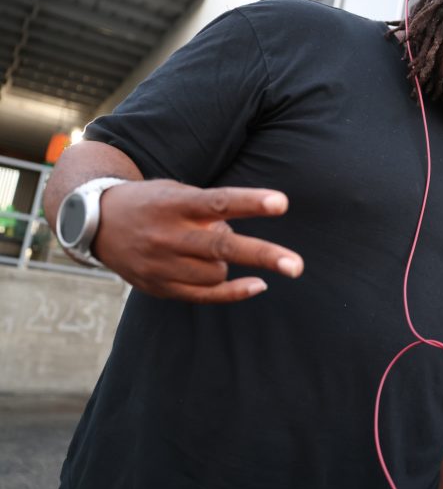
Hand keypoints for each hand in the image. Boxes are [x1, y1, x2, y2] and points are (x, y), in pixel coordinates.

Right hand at [93, 179, 303, 302]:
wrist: (98, 223)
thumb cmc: (154, 203)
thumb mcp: (177, 192)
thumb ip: (209, 210)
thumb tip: (241, 238)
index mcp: (174, 204)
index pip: (218, 202)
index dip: (250, 202)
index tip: (282, 203)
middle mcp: (166, 235)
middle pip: (222, 247)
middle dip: (263, 255)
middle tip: (298, 266)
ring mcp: (161, 265)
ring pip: (218, 273)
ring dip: (229, 262)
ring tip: (208, 246)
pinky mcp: (159, 287)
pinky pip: (206, 296)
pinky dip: (234, 291)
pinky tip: (258, 284)